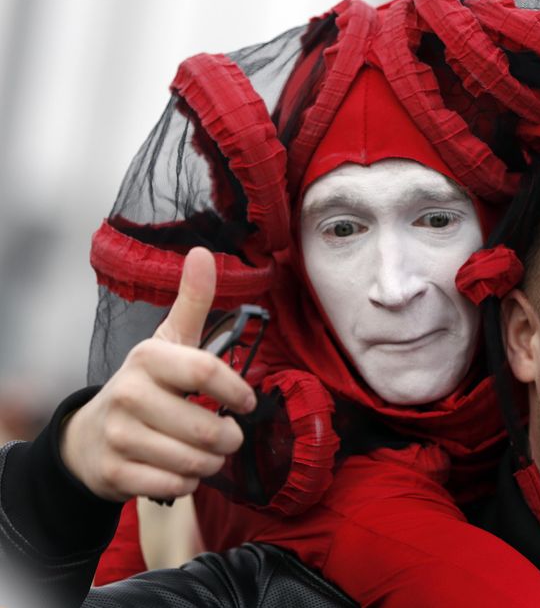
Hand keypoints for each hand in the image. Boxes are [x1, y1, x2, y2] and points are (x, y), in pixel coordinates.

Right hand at [61, 247, 256, 501]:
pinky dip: (187, 483)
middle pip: (206, 428)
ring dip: (212, 463)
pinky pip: (172, 486)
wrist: (92, 434)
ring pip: (192, 462)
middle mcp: (128, 394)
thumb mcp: (169, 341)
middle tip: (230, 437)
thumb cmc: (147, 384)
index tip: (248, 403)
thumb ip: (192, 301)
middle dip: (229, 438)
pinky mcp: (115, 472)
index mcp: (148, 358)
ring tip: (209, 454)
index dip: (237, 391)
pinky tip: (183, 471)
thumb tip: (203, 253)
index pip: (206, 373)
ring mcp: (118, 435)